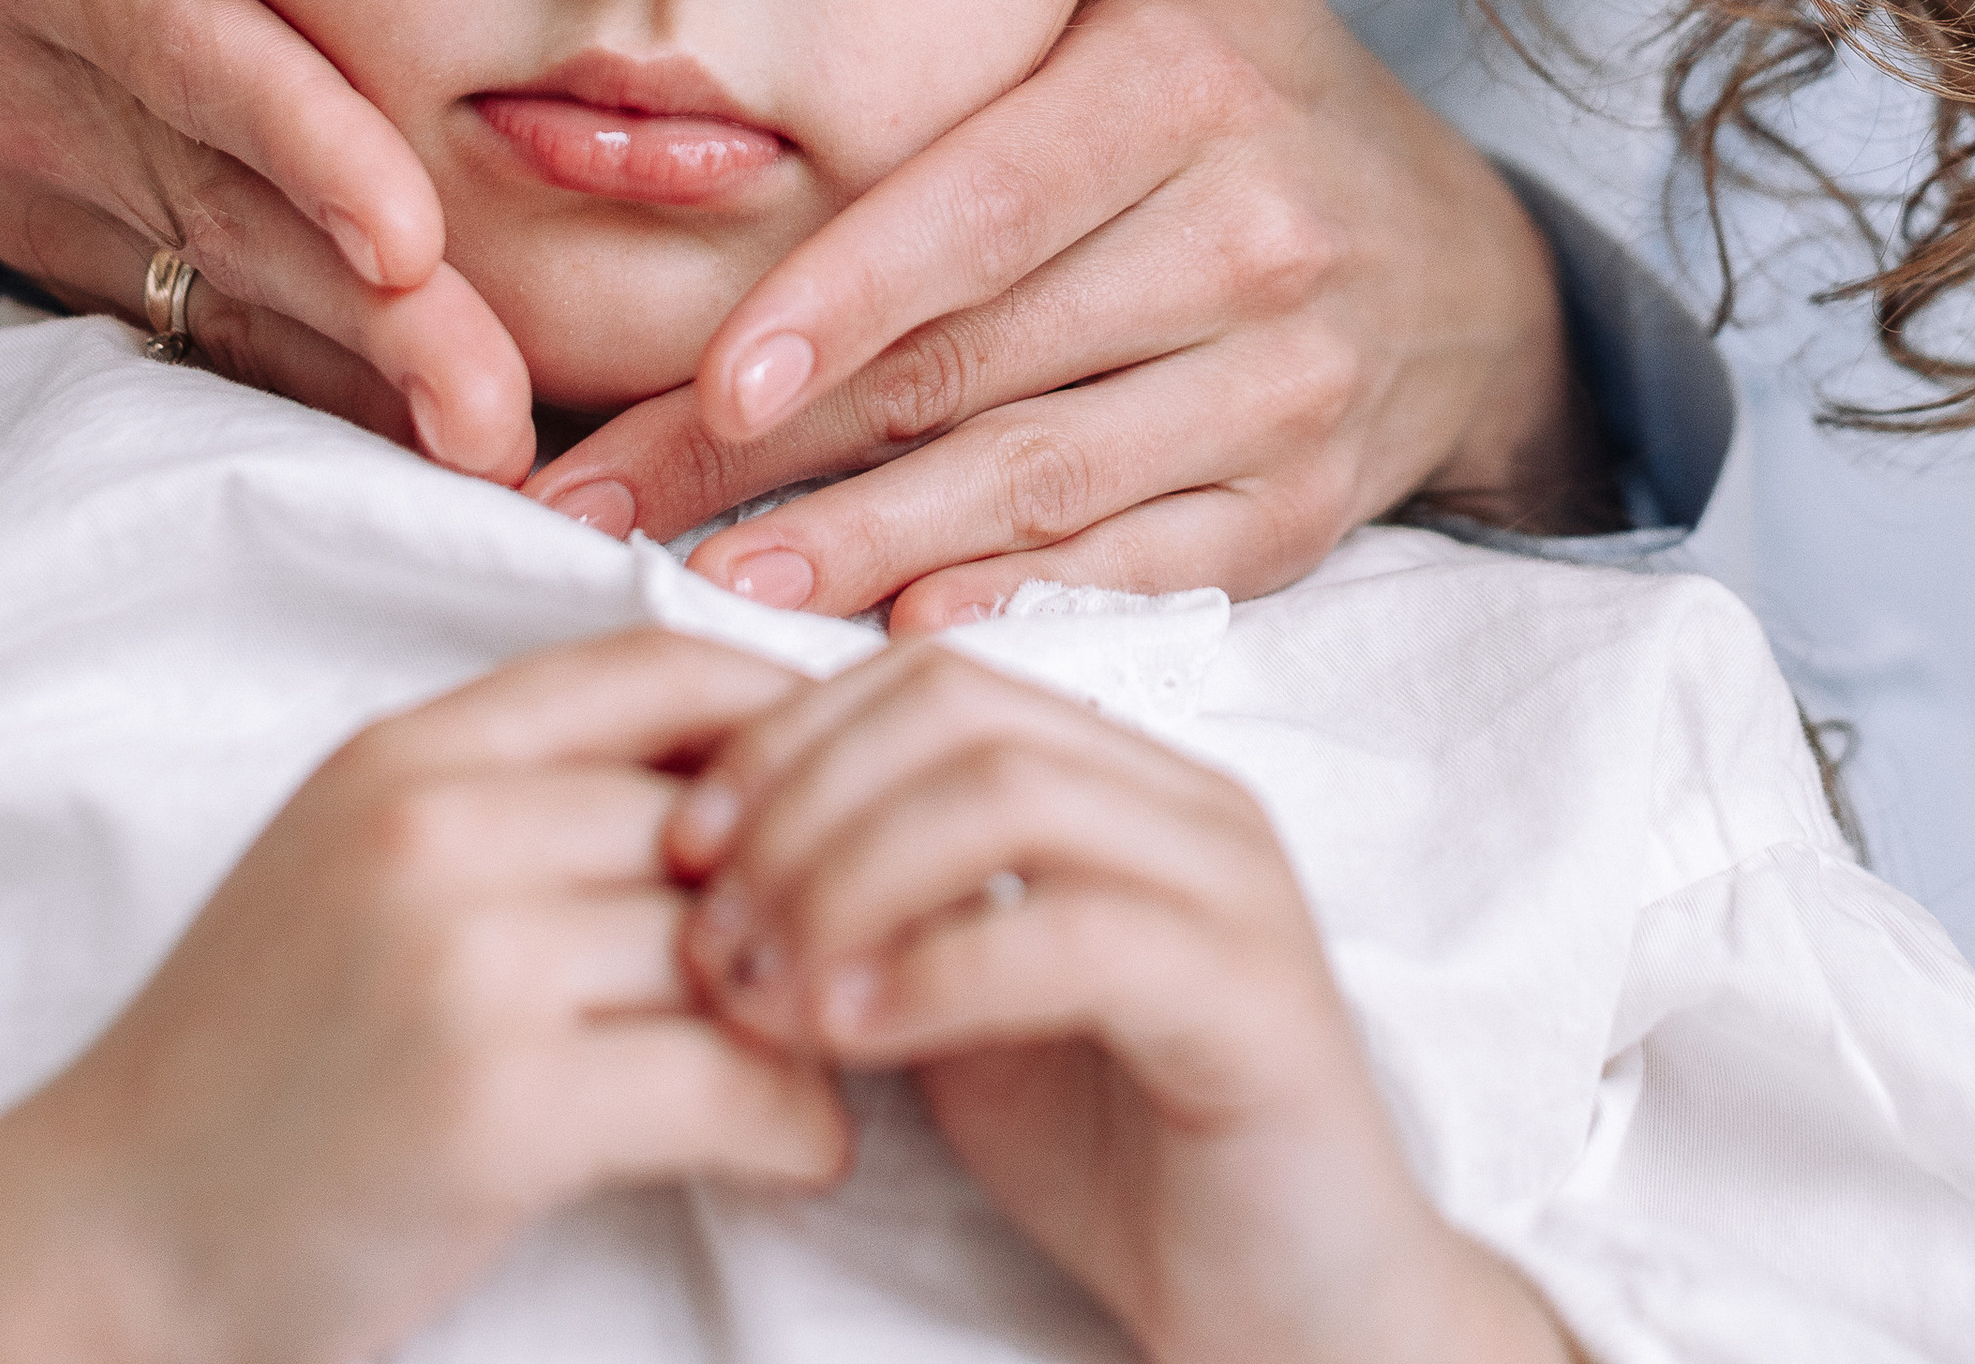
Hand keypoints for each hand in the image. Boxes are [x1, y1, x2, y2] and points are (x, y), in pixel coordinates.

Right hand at [0, 0, 533, 476]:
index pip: (190, 59)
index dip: (299, 141)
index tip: (408, 228)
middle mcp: (55, 102)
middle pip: (228, 216)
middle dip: (364, 315)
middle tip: (491, 395)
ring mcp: (71, 208)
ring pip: (226, 305)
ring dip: (360, 384)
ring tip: (492, 445)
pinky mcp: (96, 277)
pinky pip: (209, 348)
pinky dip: (314, 402)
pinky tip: (422, 454)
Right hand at [0, 633, 847, 1363]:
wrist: (99, 1243)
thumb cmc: (251, 1068)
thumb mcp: (357, 865)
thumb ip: (508, 798)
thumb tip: (727, 772)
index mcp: (410, 752)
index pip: (658, 663)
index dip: (782, 713)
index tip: (852, 787)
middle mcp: (438, 826)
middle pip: (720, 809)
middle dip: (815, 884)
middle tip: (884, 944)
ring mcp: (463, 959)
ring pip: (739, 942)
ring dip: (823, 1013)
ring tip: (849, 1056)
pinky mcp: (494, 1107)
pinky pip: (723, 1081)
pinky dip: (798, 1123)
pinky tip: (806, 1150)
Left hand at [533, 0, 1607, 620]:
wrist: (1448, 267)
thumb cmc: (1253, 78)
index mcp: (1201, 84)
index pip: (990, 204)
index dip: (848, 296)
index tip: (705, 374)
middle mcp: (1256, 242)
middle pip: (977, 361)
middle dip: (770, 447)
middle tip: (591, 502)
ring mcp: (1283, 395)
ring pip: (1030, 487)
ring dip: (849, 550)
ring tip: (688, 589)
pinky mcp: (1290, 520)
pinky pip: (1116, 575)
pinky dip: (991, 609)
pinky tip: (863, 637)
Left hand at [673, 643, 1574, 1363]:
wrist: (1295, 1314)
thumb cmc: (1120, 1156)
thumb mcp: (961, 1005)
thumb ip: (877, 915)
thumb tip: (710, 862)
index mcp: (1118, 776)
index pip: (926, 675)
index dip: (786, 740)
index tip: (679, 843)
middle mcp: (1182, 799)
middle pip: (956, 709)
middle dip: (799, 803)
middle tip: (705, 924)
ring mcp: (1229, 886)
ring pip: (1006, 791)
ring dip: (846, 879)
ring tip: (761, 985)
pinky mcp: (1253, 997)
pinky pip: (1075, 932)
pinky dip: (936, 971)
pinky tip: (847, 1035)